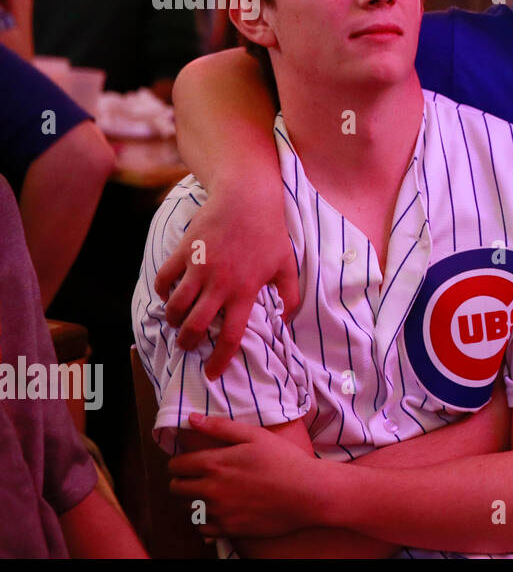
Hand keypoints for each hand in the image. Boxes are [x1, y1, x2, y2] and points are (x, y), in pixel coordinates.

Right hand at [154, 186, 300, 378]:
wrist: (247, 197)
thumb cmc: (270, 232)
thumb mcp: (287, 265)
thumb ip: (290, 296)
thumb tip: (285, 321)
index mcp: (246, 292)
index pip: (232, 337)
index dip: (220, 360)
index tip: (212, 374)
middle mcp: (220, 284)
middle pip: (196, 327)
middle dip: (188, 343)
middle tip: (187, 345)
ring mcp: (200, 268)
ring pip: (176, 307)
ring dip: (173, 321)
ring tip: (177, 323)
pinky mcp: (184, 251)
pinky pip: (164, 279)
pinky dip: (162, 291)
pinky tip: (168, 295)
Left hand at [169, 415, 318, 538]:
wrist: (308, 493)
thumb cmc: (284, 460)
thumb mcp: (255, 436)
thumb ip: (220, 427)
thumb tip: (191, 419)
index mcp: (214, 464)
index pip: (176, 465)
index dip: (179, 463)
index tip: (190, 462)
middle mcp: (211, 489)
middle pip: (176, 488)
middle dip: (183, 480)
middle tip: (200, 477)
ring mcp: (219, 512)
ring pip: (187, 508)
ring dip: (194, 500)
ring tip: (213, 492)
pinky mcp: (228, 529)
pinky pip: (201, 527)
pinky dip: (207, 519)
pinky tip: (222, 509)